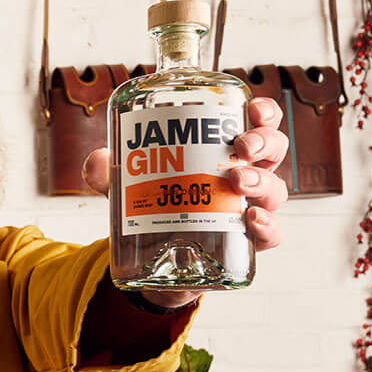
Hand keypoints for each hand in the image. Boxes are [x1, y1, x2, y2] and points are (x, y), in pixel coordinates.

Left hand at [81, 96, 288, 307]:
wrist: (152, 262)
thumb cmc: (153, 208)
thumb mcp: (126, 187)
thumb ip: (108, 173)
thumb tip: (96, 162)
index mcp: (223, 152)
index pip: (255, 124)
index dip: (263, 113)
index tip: (252, 109)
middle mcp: (244, 177)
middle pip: (273, 150)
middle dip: (263, 141)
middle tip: (240, 146)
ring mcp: (247, 210)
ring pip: (275, 190)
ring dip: (261, 181)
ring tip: (237, 181)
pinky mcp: (244, 245)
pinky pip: (270, 235)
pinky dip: (268, 226)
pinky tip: (251, 219)